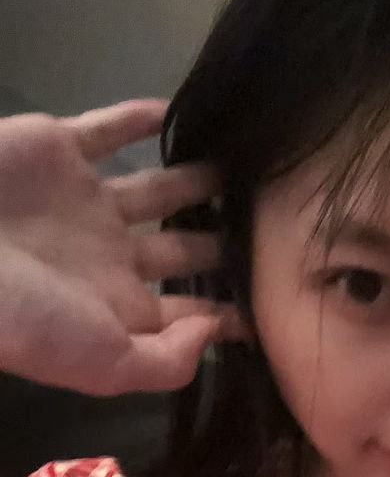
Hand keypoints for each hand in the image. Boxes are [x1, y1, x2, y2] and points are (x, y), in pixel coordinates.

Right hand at [0, 99, 247, 395]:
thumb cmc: (25, 314)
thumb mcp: (103, 363)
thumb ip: (167, 360)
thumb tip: (216, 334)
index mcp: (117, 309)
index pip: (187, 313)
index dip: (228, 310)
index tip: (277, 301)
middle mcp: (107, 257)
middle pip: (180, 252)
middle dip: (222, 246)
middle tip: (273, 229)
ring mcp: (84, 202)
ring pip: (156, 190)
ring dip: (194, 182)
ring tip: (242, 173)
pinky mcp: (60, 149)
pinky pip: (110, 129)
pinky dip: (142, 118)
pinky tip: (180, 113)